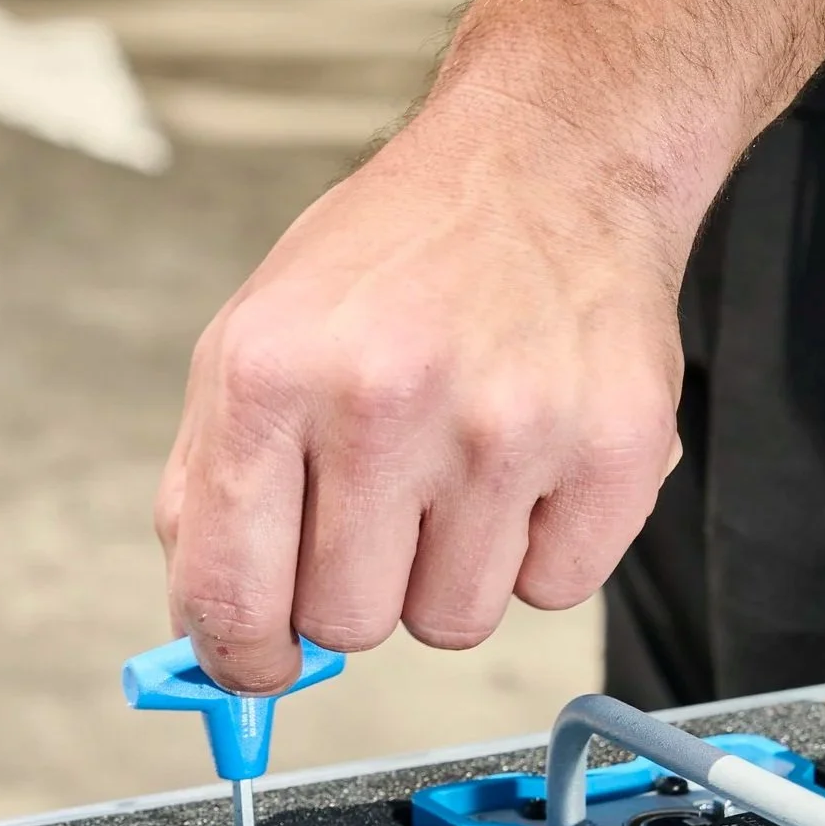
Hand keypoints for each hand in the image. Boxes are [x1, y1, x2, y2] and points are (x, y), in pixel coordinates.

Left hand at [156, 103, 688, 694]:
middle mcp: (385, 397)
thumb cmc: (398, 259)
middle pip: (348, 624)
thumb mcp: (255, 338)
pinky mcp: (613, 451)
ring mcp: (508, 426)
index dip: (242, 656)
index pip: (231, 593)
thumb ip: (211, 493)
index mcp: (271, 372)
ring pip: (451, 622)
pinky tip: (531, 462)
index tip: (261, 662)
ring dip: (450, 570)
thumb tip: (212, 638)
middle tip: (383, 506)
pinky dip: (539, 548)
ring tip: (461, 469)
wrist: (551, 164)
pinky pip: (552, 591)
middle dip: (358, 586)